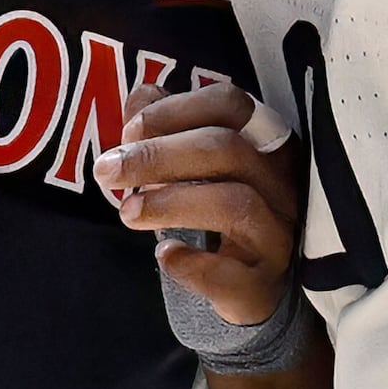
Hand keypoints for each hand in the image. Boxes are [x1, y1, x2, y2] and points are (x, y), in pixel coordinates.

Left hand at [96, 82, 301, 326]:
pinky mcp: (263, 287)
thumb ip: (165, 127)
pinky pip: (232, 275)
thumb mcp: (189, 166)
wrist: (242, 291)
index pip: (231, 104)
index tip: (128, 132)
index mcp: (263, 144)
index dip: (175, 110)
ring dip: (170, 204)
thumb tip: (140, 97)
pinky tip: (165, 255)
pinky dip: (192, 264)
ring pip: (235, 205)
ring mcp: (277, 237)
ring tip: (127, 212)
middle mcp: (280, 184)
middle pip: (228, 149)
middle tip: (107, 171)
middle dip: (157, 156)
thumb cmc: (210, 214)